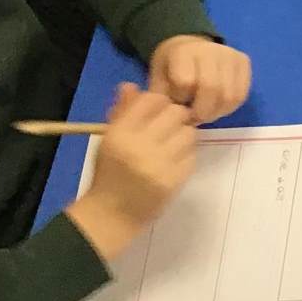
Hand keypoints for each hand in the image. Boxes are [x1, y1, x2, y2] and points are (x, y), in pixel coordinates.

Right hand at [64, 83, 195, 260]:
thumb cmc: (109, 173)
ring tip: (171, 144)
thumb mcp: (108, 140)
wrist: (112, 215)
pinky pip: (192, 154)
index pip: (152, 99)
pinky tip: (174, 160)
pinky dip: (186, 154)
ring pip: (189, 132)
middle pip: (176, 112)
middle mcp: (140, 146)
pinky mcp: (175, 179)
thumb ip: (122, 112)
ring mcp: (160, 164)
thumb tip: (130, 85)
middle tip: (168, 127)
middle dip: (175, 117)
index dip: (159, 102)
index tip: (157, 111)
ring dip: (183, 134)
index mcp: (120, 134)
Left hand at [148, 36, 251, 123]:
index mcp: (184, 52)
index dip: (180, 99)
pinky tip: (217, 106)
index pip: (186, 82)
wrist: (190, 47)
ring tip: (205, 113)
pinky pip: (241, 95)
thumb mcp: (157, 80)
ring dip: (217, 112)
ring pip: (230, 95)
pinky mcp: (244, 62)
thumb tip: (174, 118)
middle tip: (194, 117)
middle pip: (213, 88)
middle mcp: (211, 49)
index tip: (176, 102)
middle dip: (202, 111)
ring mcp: (231, 54)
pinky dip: (229, 107)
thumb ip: (162, 99)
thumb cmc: (171, 68)